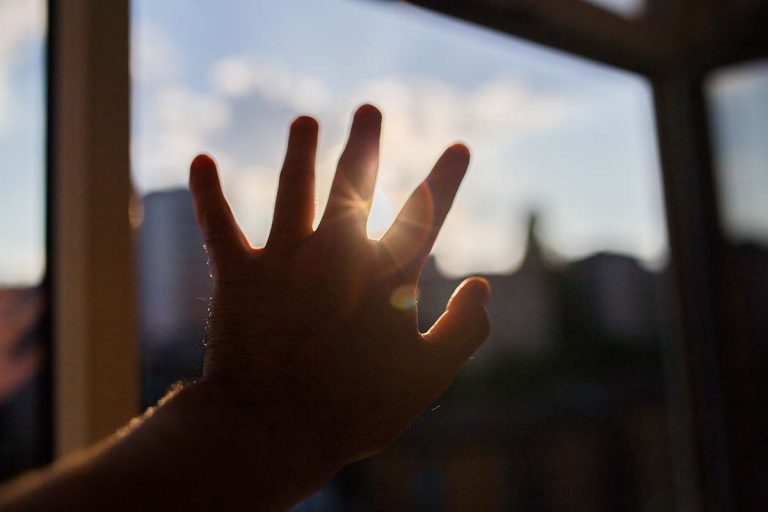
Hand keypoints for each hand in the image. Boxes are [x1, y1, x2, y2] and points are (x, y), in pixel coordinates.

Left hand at [189, 104, 489, 463]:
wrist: (276, 429)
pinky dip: (209, 194)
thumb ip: (463, 330)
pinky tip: (200, 160)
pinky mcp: (240, 276)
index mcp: (385, 276)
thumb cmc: (356, 409)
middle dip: (365, 144)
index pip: (425, 214)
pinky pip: (219, 227)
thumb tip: (485, 285)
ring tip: (305, 122)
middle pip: (355, 184)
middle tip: (369, 110)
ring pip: (292, 190)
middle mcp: (336, 254)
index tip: (459, 147)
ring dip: (299, 151)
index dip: (445, 178)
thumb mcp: (428, 377)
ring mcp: (285, 260)